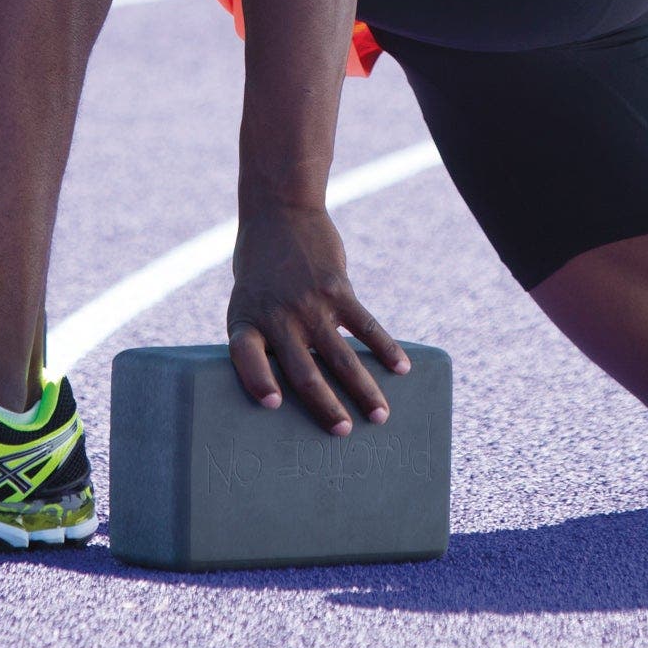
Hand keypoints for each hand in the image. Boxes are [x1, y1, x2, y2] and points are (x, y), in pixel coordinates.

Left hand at [227, 203, 409, 433]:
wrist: (279, 215)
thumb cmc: (258, 272)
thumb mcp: (246, 305)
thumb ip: (265, 343)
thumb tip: (290, 391)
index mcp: (246, 323)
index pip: (246, 357)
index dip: (258, 380)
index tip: (272, 404)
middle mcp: (278, 317)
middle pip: (304, 370)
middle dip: (326, 405)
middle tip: (344, 432)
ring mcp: (310, 303)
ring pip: (340, 355)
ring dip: (362, 388)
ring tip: (380, 415)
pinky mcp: (338, 288)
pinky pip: (365, 324)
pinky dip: (385, 348)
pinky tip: (401, 368)